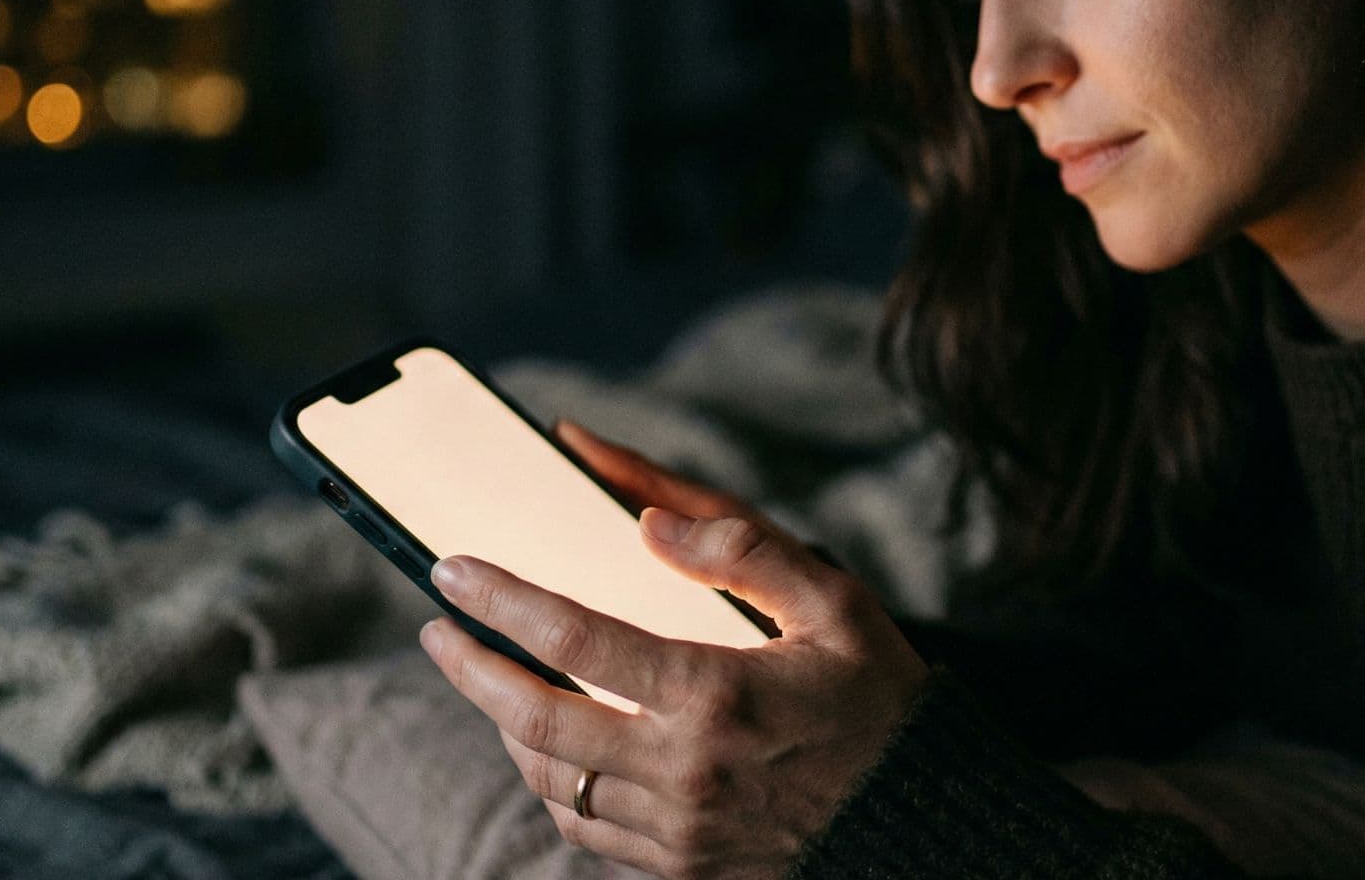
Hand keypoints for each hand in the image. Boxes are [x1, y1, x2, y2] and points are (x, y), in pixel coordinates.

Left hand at [420, 425, 929, 879]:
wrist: (927, 821)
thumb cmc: (878, 699)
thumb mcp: (832, 601)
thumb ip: (741, 547)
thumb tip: (645, 520)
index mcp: (716, 693)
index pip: (572, 637)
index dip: (499, 598)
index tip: (450, 570)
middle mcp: (686, 771)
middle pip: (534, 719)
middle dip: (470, 668)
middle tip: (438, 629)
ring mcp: (679, 832)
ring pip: (550, 782)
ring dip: (506, 728)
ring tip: (492, 680)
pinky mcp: (683, 870)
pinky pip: (585, 832)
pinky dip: (553, 785)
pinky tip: (550, 749)